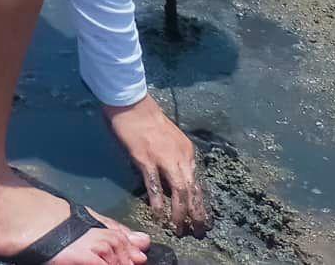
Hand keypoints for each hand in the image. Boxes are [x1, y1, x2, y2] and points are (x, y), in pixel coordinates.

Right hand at [106, 94, 209, 235]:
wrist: (132, 104)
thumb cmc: (148, 118)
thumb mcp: (171, 138)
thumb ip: (175, 157)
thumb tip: (174, 178)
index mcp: (187, 152)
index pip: (197, 182)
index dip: (200, 203)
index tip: (202, 218)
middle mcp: (181, 157)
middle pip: (192, 190)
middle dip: (196, 213)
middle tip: (198, 231)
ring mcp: (163, 158)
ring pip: (178, 191)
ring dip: (180, 213)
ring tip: (180, 229)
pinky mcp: (145, 159)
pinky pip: (154, 186)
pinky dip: (158, 203)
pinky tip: (159, 216)